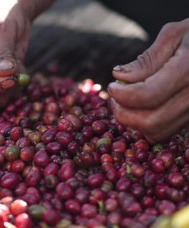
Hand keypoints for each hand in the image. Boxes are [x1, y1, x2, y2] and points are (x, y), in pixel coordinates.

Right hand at [0, 0, 50, 109]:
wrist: (9, 9)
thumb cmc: (2, 13)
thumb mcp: (4, 30)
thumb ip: (4, 52)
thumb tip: (6, 73)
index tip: (12, 80)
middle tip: (15, 80)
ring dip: (7, 92)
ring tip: (20, 70)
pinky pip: (2, 95)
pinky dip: (14, 88)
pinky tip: (21, 70)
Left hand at [108, 19, 188, 142]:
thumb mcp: (175, 34)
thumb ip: (147, 59)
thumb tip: (120, 76)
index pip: (147, 95)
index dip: (122, 95)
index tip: (112, 86)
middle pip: (151, 121)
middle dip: (124, 113)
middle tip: (114, 98)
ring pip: (158, 132)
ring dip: (133, 122)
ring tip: (126, 102)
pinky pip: (167, 132)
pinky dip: (147, 125)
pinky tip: (141, 107)